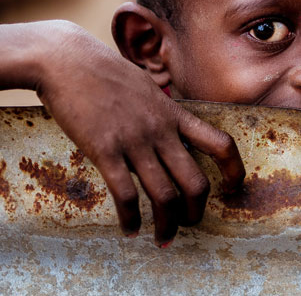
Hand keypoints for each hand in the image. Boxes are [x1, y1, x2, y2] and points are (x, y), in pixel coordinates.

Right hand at [33, 21, 244, 245]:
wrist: (66, 60)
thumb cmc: (102, 71)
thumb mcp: (145, 87)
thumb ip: (160, 110)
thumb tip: (168, 125)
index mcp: (173, 113)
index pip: (219, 143)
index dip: (233, 169)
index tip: (233, 186)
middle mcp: (160, 130)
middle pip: (195, 181)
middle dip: (197, 211)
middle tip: (191, 224)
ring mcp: (134, 141)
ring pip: (164, 195)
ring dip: (167, 225)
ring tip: (163, 239)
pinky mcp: (105, 150)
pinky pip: (125, 194)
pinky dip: (130, 219)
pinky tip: (130, 230)